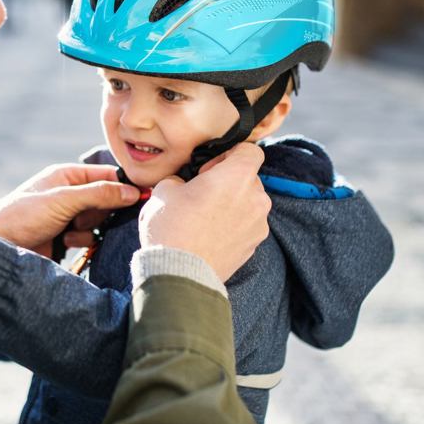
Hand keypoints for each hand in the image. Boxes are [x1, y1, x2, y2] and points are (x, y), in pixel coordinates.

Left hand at [0, 163, 139, 256]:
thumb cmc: (22, 217)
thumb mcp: (62, 200)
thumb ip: (98, 194)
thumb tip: (132, 191)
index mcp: (66, 176)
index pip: (105, 175)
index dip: (124, 185)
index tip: (145, 196)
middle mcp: (68, 193)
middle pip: (105, 199)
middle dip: (106, 211)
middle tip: (101, 218)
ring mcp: (66, 216)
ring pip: (97, 220)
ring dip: (92, 228)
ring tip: (72, 231)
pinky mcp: (64, 237)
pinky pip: (87, 236)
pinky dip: (83, 241)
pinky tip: (67, 243)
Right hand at [138, 143, 270, 281]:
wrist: (179, 273)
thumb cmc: (171, 227)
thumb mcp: (164, 189)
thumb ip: (181, 179)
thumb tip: (184, 184)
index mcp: (237, 176)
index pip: (251, 150)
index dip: (229, 154)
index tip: (210, 168)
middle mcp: (255, 197)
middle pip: (249, 178)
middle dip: (229, 182)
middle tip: (203, 194)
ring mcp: (258, 223)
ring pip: (249, 203)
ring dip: (232, 204)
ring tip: (205, 218)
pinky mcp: (254, 245)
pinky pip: (247, 225)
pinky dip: (233, 225)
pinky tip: (210, 235)